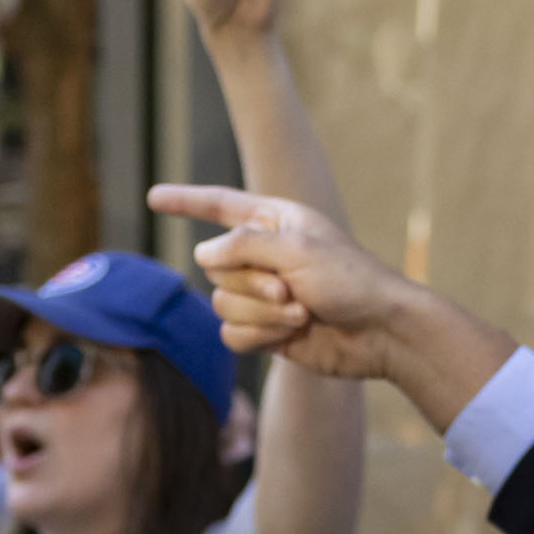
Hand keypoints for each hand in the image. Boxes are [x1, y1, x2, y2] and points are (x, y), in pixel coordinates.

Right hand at [151, 182, 430, 387]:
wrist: (380, 332)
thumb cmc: (349, 280)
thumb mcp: (296, 249)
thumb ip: (243, 245)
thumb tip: (202, 255)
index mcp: (274, 222)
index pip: (219, 206)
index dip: (185, 202)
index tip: (152, 197)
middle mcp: (264, 255)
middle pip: (217, 268)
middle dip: (251, 284)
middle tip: (291, 290)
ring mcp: (263, 295)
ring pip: (222, 304)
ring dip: (261, 314)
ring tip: (301, 313)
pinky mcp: (265, 331)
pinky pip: (232, 334)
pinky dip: (259, 336)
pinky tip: (292, 334)